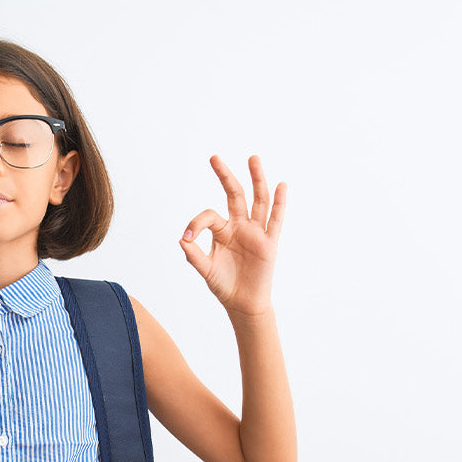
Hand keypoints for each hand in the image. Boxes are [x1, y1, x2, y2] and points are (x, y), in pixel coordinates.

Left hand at [179, 155, 285, 317]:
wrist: (243, 303)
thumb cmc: (224, 285)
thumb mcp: (206, 270)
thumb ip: (194, 256)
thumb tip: (181, 240)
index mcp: (222, 231)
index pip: (209, 216)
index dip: (196, 224)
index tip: (187, 239)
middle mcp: (239, 226)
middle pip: (234, 195)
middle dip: (225, 176)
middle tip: (213, 158)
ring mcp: (256, 232)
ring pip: (257, 201)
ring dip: (256, 179)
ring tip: (253, 158)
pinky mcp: (269, 242)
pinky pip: (276, 220)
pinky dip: (279, 203)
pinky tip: (281, 185)